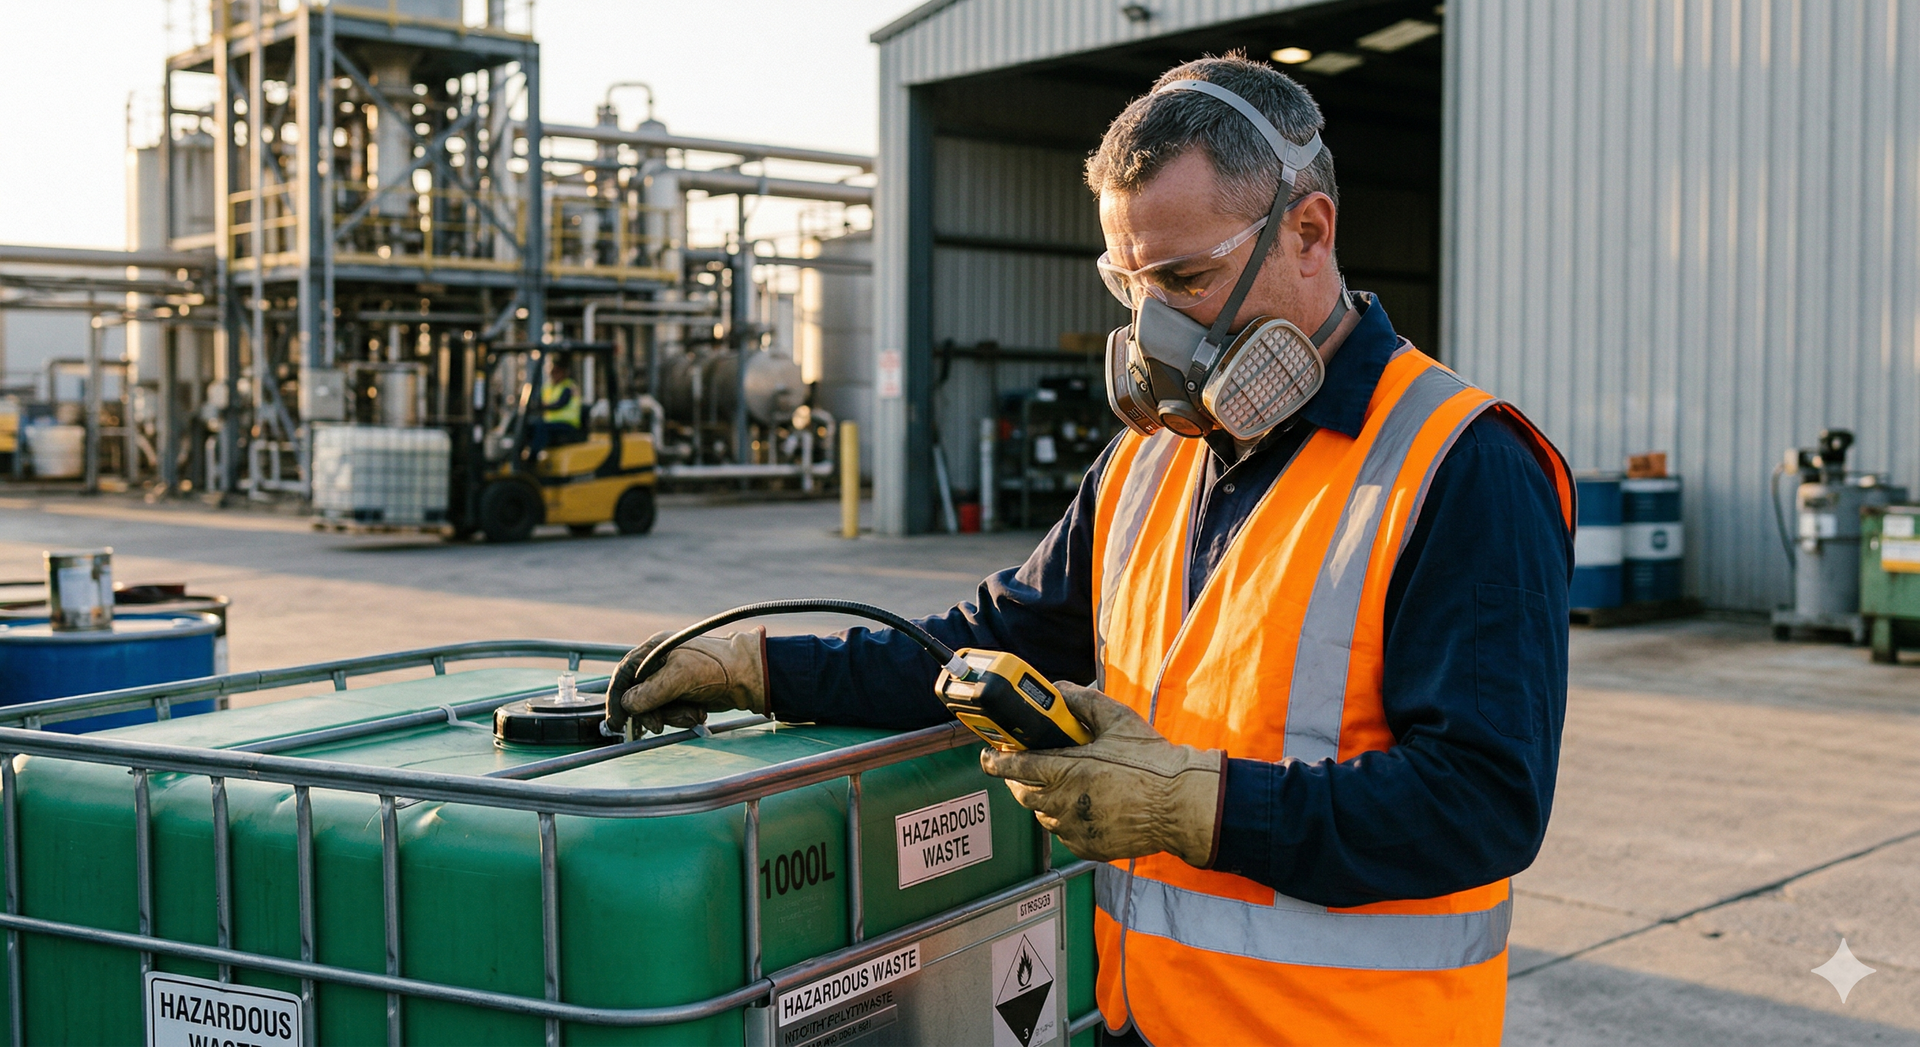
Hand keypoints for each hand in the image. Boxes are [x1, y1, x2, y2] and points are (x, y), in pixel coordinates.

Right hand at [603, 628, 767, 735]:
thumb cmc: (716, 667)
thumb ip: (650, 692)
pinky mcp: (683, 694)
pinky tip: (699, 712)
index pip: (624, 675)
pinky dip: (683, 716)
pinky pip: (671, 713)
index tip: (616, 722)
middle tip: (658, 727)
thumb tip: (627, 704)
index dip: (617, 698)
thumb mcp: (680, 677)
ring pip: (655, 708)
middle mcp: (659, 664)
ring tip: (692, 713)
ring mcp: (671, 680)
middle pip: (637, 696)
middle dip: (649, 714)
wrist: (748, 678)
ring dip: (672, 716)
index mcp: (655, 650)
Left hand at [979, 683, 1224, 865]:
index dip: (995, 760)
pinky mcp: (1087, 847)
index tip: (989, 755)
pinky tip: (1084, 805)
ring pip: (1042, 814)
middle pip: (1021, 793)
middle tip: (1026, 767)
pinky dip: (1066, 819)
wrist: (1181, 804)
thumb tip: (1058, 690)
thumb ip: (1082, 702)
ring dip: (1044, 799)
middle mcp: (1063, 803)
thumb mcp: (1117, 720)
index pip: (1013, 766)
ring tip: (1063, 784)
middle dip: (1017, 779)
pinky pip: (1064, 833)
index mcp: (1065, 770)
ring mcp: (1074, 829)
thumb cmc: (1152, 763)